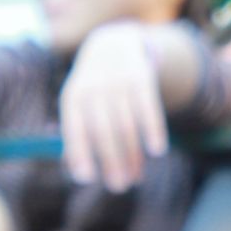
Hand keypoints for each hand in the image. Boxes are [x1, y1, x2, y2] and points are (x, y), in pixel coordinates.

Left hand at [60, 21, 177, 191]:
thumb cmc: (93, 87)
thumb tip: (75, 172)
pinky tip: (158, 151)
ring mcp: (118, 82)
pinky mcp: (141, 77)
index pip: (74, 129)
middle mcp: (94, 88)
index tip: (86, 179)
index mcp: (72, 97)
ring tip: (136, 178)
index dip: (79, 153)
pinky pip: (148, 108)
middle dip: (111, 161)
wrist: (113, 43)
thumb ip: (76, 134)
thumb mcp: (78, 103)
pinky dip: (153, 130)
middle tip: (119, 187)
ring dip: (133, 155)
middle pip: (103, 131)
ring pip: (126, 125)